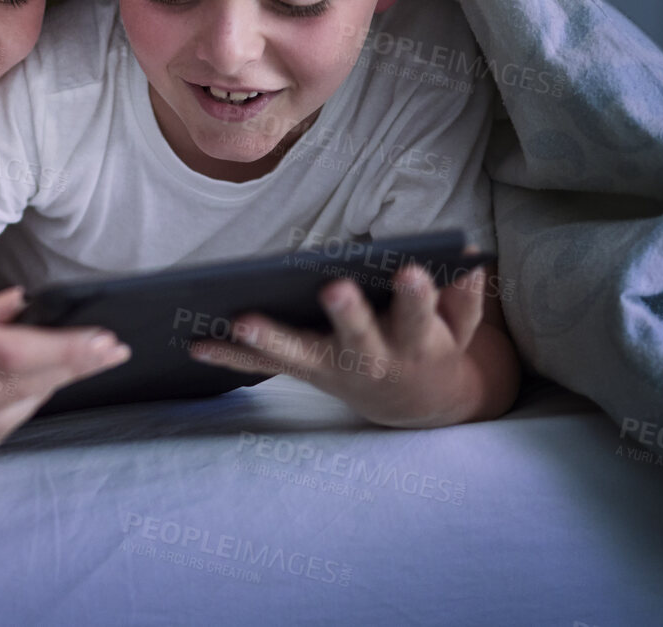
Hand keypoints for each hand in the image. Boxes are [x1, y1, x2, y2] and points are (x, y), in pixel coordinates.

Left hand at [189, 262, 492, 427]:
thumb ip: (462, 298)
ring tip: (239, 320)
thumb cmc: (433, 346)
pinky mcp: (304, 372)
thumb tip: (467, 258)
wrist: (414, 404)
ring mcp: (334, 369)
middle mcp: (373, 359)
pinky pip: (263, 367)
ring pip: (299, 355)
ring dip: (270, 339)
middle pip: (357, 339)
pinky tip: (196, 344)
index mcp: (417, 343)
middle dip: (347, 315)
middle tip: (333, 288)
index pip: (420, 316)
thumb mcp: (460, 328)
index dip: (417, 297)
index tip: (411, 272)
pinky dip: (229, 357)